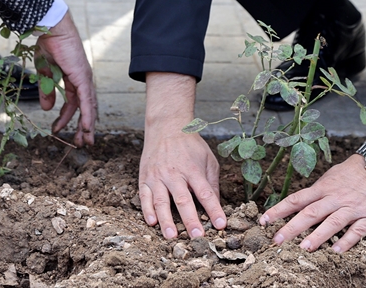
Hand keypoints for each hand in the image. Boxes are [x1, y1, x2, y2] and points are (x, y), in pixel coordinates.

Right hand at [36, 13, 96, 146]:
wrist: (52, 29)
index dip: (65, 117)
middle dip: (83, 126)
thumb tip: (46, 108)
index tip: (57, 129)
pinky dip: (87, 114)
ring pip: (88, 107)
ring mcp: (84, 79)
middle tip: (82, 143)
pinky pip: (86, 100)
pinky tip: (86, 127)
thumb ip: (47, 90)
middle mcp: (83, 80)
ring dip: (87, 125)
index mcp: (74, 78)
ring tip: (85, 141)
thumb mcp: (45, 72)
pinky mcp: (83, 77)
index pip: (73, 102)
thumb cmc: (49, 45)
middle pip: (85, 108)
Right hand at [137, 73, 227, 239]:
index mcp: (192, 169)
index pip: (205, 193)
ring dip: (166, 220)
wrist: (166, 127)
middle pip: (183, 200)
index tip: (221, 225)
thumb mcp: (208, 159)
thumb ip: (212, 183)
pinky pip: (144, 196)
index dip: (213, 209)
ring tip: (171, 236)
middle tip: (197, 238)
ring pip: (161, 201)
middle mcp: (174, 173)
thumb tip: (216, 205)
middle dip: (191, 220)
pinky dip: (147, 210)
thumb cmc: (190, 145)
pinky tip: (152, 222)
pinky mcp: (145, 177)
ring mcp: (157, 176)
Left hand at [262, 104, 365, 251]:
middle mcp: (335, 198)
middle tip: (276, 240)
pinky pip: (358, 231)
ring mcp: (353, 207)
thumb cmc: (354, 171)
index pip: (297, 199)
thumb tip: (299, 203)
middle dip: (292, 227)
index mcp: (324, 188)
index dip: (279, 210)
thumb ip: (317, 191)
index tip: (264, 220)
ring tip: (304, 248)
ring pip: (332, 223)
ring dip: (317, 236)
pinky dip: (347, 241)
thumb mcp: (331, 176)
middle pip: (310, 213)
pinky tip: (337, 251)